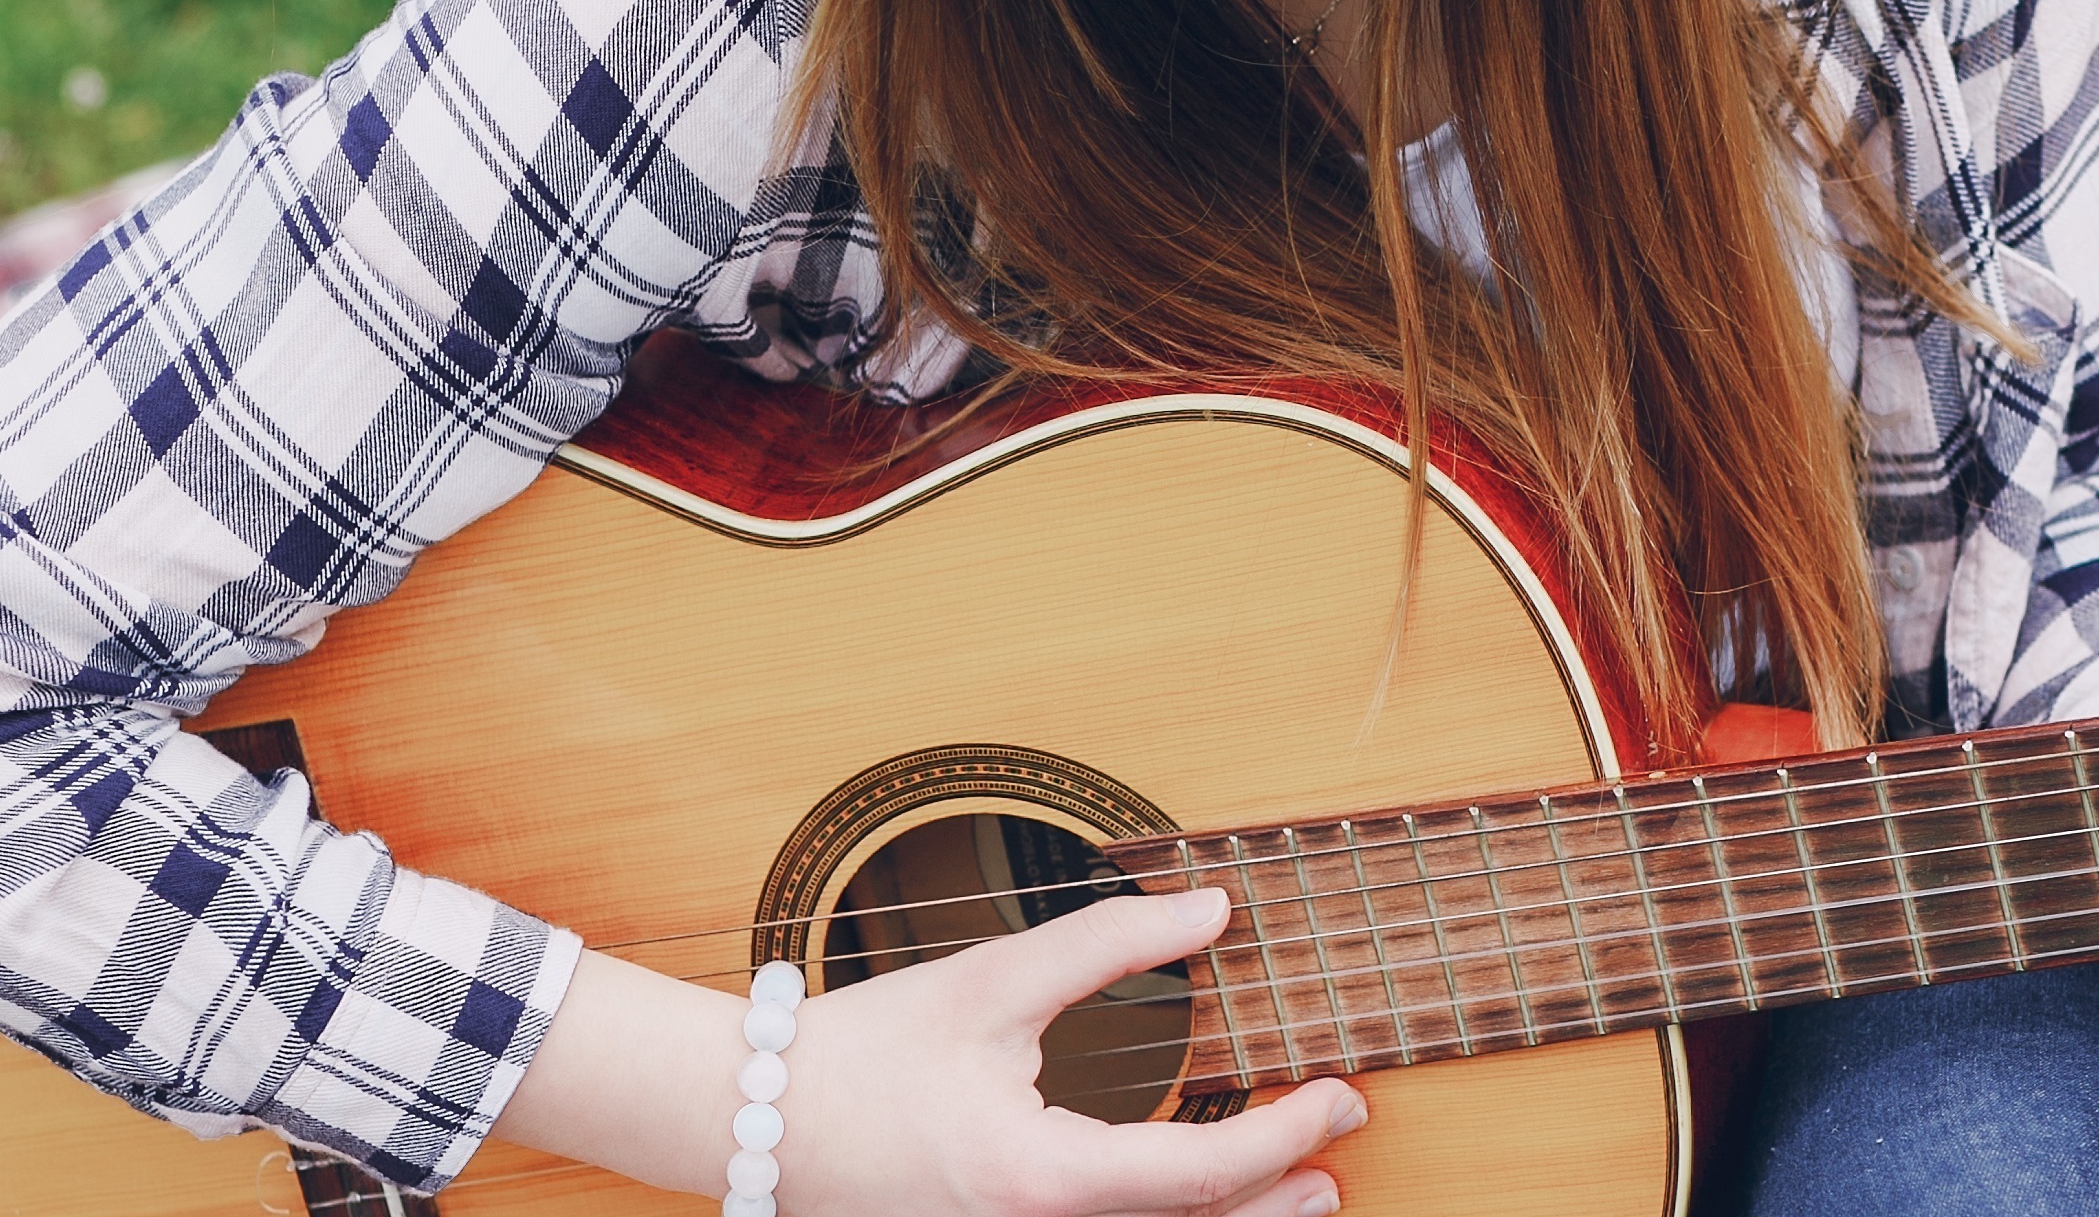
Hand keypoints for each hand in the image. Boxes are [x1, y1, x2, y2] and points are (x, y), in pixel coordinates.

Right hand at [776, 885, 1364, 1215]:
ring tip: (1297, 1184)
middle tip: (1341, 1152)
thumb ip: (1111, 942)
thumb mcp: (994, 982)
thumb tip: (1213, 909)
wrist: (757, 1119)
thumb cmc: (866, 1052)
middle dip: (1277, 1198)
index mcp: (1042, 1180)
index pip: (1199, 1172)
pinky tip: (1192, 1185)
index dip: (1285, 1135)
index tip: (1339, 1096)